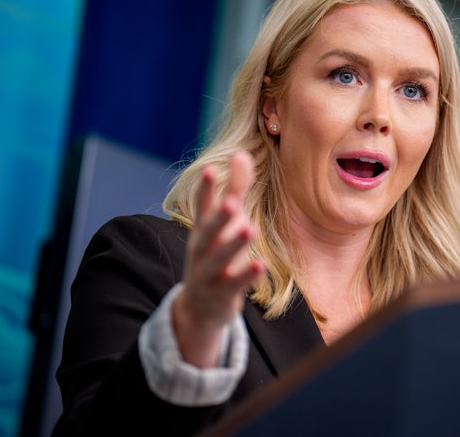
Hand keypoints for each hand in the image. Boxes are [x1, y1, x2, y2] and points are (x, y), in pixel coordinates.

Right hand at [173, 151, 264, 366]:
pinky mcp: (222, 293)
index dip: (205, 189)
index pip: (202, 206)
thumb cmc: (215, 253)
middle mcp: (202, 248)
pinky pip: (234, 283)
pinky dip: (246, 275)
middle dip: (218, 217)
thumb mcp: (224, 222)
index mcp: (203, 229)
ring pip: (219, 257)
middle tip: (231, 202)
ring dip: (233, 244)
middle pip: (208, 230)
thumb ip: (235, 188)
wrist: (199, 307)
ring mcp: (210, 272)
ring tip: (250, 229)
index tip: (210, 169)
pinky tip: (260, 264)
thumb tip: (241, 153)